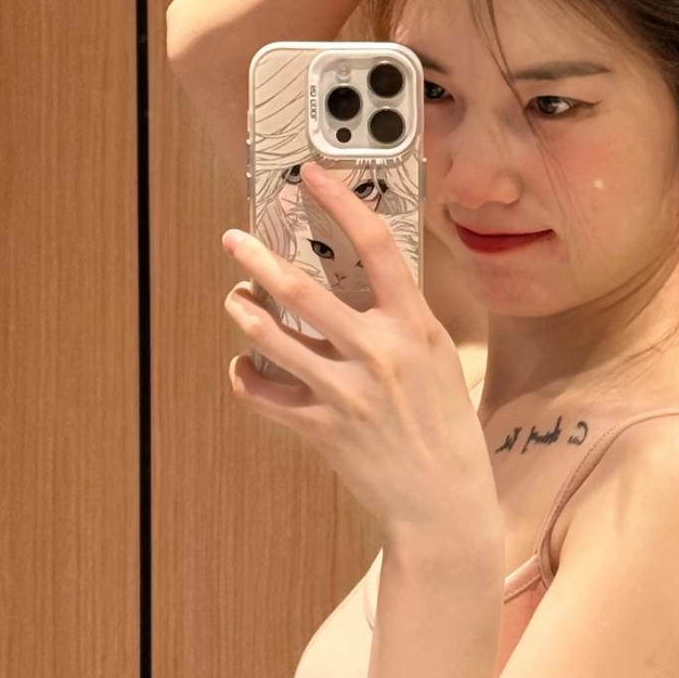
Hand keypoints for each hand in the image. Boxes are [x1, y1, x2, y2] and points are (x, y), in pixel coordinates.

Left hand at [220, 163, 499, 548]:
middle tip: (235, 240)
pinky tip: (242, 366)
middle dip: (259, 259)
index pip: (377, 246)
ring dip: (245, 312)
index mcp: (415, 326)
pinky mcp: (323, 428)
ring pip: (274, 338)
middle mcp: (380, 352)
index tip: (312, 177)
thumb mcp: (439, 359)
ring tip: (234, 298)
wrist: (443, 500)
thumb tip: (363, 280)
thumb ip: (402, 320)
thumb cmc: (445, 426)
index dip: (341, 203)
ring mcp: (348, 392)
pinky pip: (267, 395)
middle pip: (304, 291)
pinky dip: (247, 378)